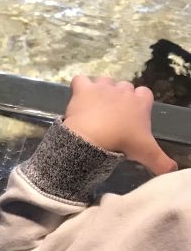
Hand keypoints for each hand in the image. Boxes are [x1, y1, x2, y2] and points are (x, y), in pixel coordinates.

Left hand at [62, 75, 176, 174]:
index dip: (139, 102)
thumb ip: (163, 162)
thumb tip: (172, 170)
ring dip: (101, 90)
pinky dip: (79, 86)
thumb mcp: (148, 154)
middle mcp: (123, 91)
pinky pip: (80, 80)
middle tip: (112, 115)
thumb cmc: (123, 143)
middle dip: (120, 97)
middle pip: (124, 87)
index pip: (145, 93)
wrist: (93, 138)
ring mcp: (102, 87)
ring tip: (96, 106)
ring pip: (104, 81)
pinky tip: (78, 97)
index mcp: (140, 103)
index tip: (132, 115)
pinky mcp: (83, 89)